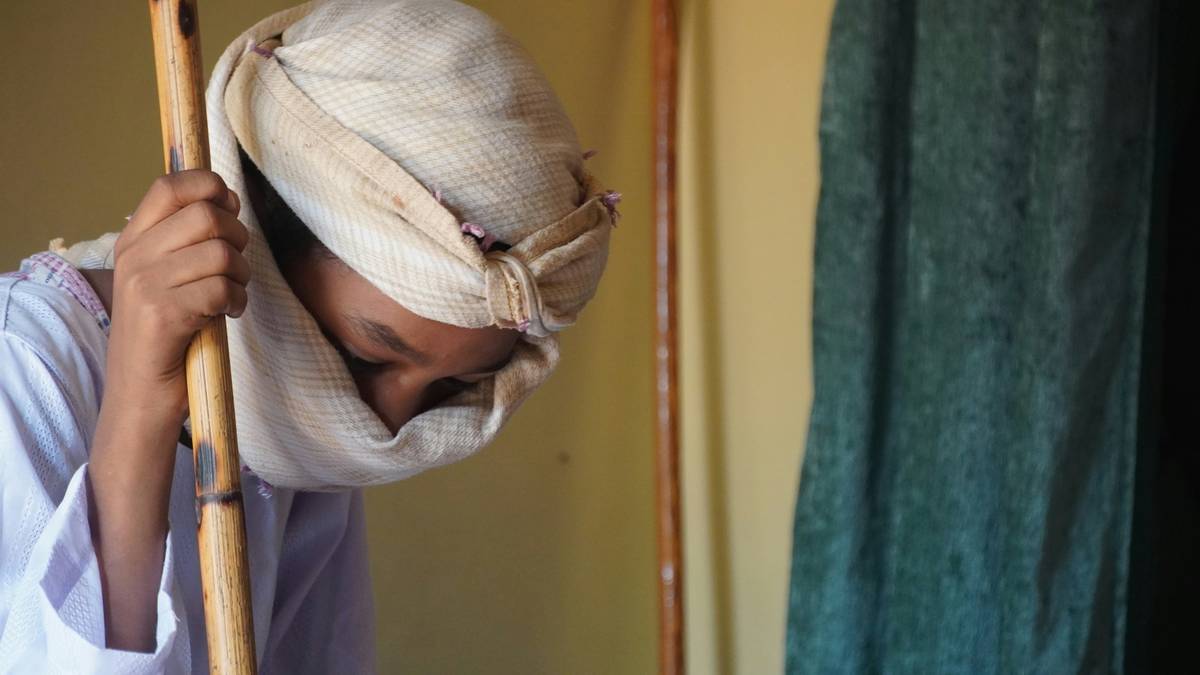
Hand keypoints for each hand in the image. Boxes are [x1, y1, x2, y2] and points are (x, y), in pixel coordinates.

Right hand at [105, 170, 248, 422]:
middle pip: (207, 216)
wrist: (139, 397)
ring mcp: (144, 286)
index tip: (230, 209)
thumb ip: (184, 241)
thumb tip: (227, 201)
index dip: (210, 187)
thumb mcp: (165, 279)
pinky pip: (222, 289)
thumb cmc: (166, 336)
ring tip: (230, 296)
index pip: (169, 186)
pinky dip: (237, 302)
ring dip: (241, 276)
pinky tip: (227, 315)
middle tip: (235, 267)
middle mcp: (133, 258)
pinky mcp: (162, 315)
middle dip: (238, 239)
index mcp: (132, 242)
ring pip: (221, 254)